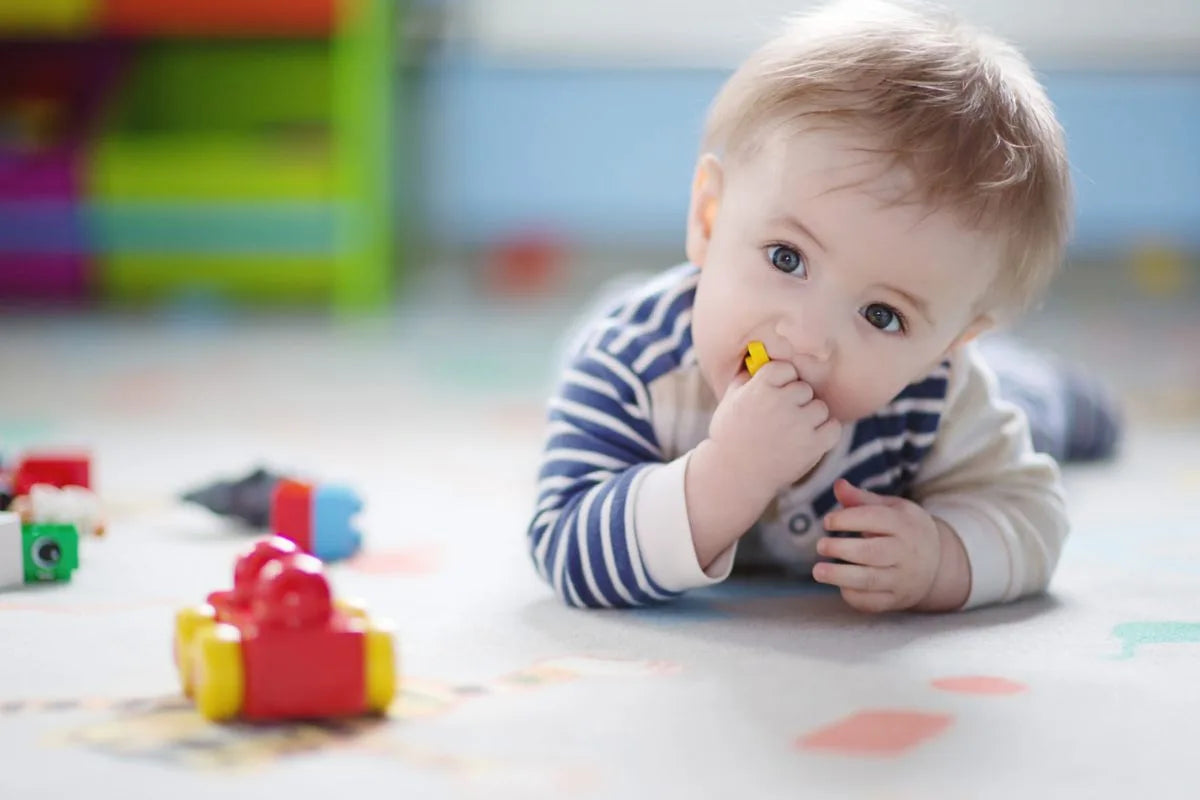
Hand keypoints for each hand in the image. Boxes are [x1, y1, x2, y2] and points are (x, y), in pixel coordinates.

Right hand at [707, 360, 842, 496]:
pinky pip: (833, 427)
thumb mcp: (731, 398)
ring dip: (809, 418)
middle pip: (804, 388)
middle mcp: (781, 402)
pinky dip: (825, 433)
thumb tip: (763, 353)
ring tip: (790, 432)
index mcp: (761, 387)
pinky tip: (807, 439)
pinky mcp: (814, 445)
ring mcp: (799, 424)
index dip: (780, 383)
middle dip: (794, 402)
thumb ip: (748, 374)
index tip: (771, 398)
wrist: (734, 474)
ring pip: (820, 407)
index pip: (786, 369)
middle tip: (779, 420)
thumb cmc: (730, 434)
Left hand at [812, 479, 941, 612]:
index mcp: (904, 525)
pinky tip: (840, 585)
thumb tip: (838, 485)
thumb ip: (862, 499)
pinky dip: (853, 596)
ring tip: (818, 571)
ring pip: (869, 580)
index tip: (827, 521)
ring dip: (840, 576)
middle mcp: (905, 553)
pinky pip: (872, 602)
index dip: (848, 519)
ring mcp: (902, 579)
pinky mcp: (896, 599)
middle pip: (871, 552)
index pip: (875, 519)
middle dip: (842, 549)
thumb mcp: (891, 508)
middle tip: (820, 545)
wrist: (938, 562)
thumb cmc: (904, 529)